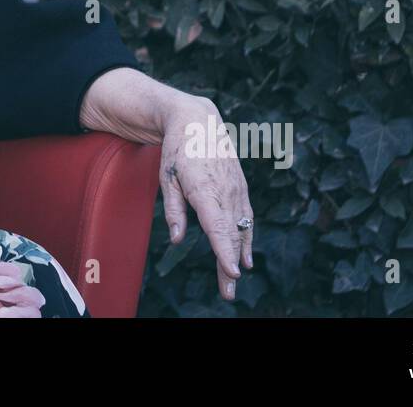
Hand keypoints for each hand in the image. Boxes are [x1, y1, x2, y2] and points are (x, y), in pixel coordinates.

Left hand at [79, 68, 253, 301]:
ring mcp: (236, 188)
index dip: (225, 251)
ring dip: (239, 256)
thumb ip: (173, 209)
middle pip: (230, 234)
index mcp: (205, 188)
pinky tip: (245, 256)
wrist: (198, 120)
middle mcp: (225, 190)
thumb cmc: (177, 149)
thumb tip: (178, 238)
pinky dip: (246, 238)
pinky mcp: (240, 187)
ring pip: (240, 228)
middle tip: (228, 292)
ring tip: (234, 281)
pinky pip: (246, 217)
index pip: (218, 227)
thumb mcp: (166, 177)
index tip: (231, 272)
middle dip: (229, 264)